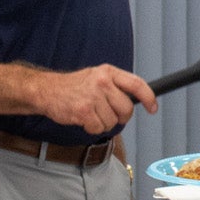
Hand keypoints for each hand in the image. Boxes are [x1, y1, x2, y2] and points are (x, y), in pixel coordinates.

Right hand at [31, 64, 157, 132]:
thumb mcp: (97, 76)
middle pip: (126, 108)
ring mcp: (93, 96)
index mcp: (108, 71)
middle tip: (110, 115)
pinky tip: (84, 119)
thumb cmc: (74, 86)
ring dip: (104, 123)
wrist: (46, 90)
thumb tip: (138, 99)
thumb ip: (116, 85)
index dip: (149, 98)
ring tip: (91, 114)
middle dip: (121, 117)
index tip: (153, 108)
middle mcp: (102, 81)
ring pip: (113, 121)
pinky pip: (99, 128)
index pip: (137, 84)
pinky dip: (92, 128)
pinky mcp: (84, 110)